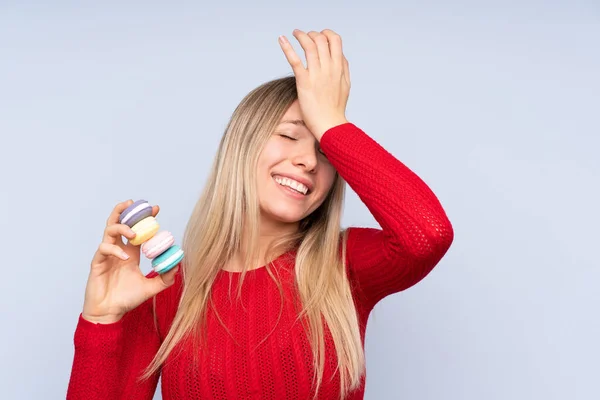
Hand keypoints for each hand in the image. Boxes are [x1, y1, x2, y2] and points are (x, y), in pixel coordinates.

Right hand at [82, 200, 178, 323]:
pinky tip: (125, 257)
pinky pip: (104, 249)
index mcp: (130, 253)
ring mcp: (107, 255)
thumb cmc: (127, 300)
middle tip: (137, 204)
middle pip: (118, 222)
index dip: (145, 218)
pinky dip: (115, 250)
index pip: (137, 230)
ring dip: (122, 227)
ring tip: (134, 233)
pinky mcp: (97, 262)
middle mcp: (118, 250)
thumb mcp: (151, 288)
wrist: (110, 313)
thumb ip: (165, 278)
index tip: (156, 209)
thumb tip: (178, 266)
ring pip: (109, 230)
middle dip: (126, 211)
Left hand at [279, 28, 350, 140]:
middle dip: (312, 34)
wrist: (329, 125)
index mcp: (339, 67)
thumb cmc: (336, 108)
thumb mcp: (346, 85)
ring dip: (301, 35)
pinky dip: (287, 47)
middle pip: (321, 39)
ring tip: (294, 33)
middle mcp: (329, 68)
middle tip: (304, 36)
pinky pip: (295, 60)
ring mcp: (316, 74)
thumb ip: (344, 68)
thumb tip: (340, 55)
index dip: (326, 33)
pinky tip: (281, 39)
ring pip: (309, 45)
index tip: (320, 35)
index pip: (335, 40)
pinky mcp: (304, 82)